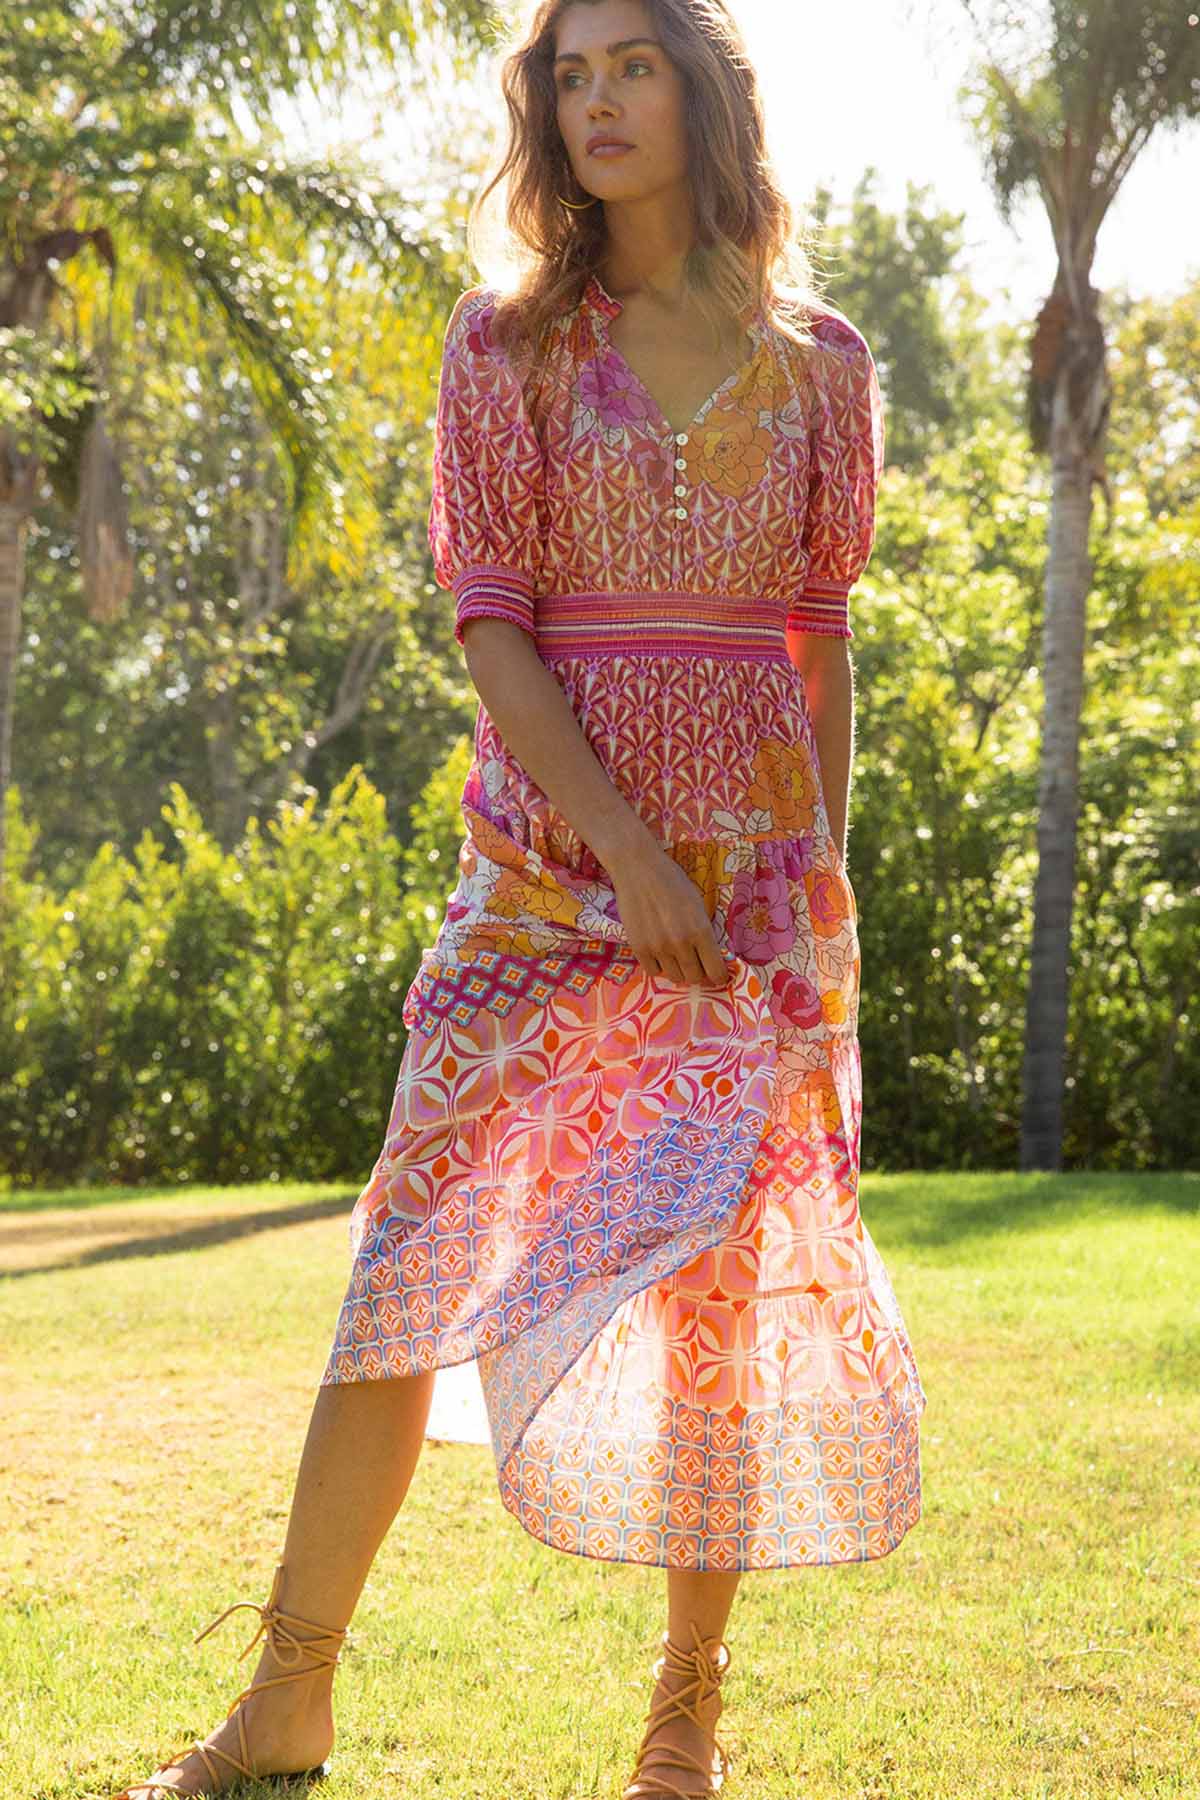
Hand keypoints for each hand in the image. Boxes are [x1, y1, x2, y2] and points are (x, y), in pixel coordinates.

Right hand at [608, 840, 734, 987]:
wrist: (638, 868)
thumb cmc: (672, 881)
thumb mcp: (698, 904)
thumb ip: (704, 932)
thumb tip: (710, 957)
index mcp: (701, 930)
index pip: (716, 970)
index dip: (718, 976)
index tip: (717, 975)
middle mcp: (681, 943)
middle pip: (695, 978)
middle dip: (698, 973)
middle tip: (696, 963)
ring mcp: (658, 948)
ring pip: (674, 977)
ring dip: (678, 970)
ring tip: (676, 955)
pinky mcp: (639, 948)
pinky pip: (654, 971)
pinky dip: (659, 966)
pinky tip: (659, 953)